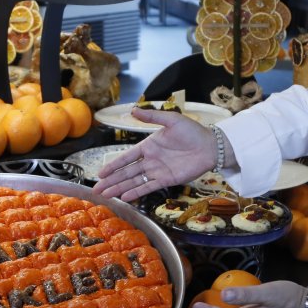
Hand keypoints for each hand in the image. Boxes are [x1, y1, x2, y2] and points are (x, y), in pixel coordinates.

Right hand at [94, 108, 214, 201]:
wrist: (211, 146)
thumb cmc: (192, 131)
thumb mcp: (171, 120)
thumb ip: (152, 116)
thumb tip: (133, 110)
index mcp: (148, 145)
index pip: (126, 157)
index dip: (113, 165)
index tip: (100, 173)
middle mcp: (150, 160)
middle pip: (126, 172)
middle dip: (111, 181)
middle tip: (96, 190)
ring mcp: (157, 171)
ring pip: (134, 181)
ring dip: (120, 189)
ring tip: (106, 196)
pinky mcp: (167, 180)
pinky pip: (149, 187)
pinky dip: (137, 192)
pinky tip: (125, 197)